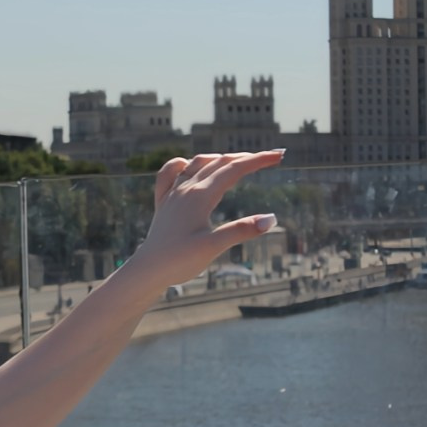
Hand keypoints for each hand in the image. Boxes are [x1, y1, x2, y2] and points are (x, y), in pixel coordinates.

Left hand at [130, 150, 286, 288]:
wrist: (147, 270)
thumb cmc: (179, 261)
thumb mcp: (213, 247)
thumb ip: (241, 230)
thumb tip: (272, 219)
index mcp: (200, 195)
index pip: (234, 170)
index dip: (258, 161)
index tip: (279, 156)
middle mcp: (186, 188)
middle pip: (219, 163)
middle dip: (246, 158)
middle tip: (270, 157)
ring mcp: (172, 194)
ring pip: (197, 164)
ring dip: (219, 158)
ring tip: (236, 160)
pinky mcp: (163, 203)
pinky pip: (170, 174)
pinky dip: (183, 165)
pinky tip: (187, 166)